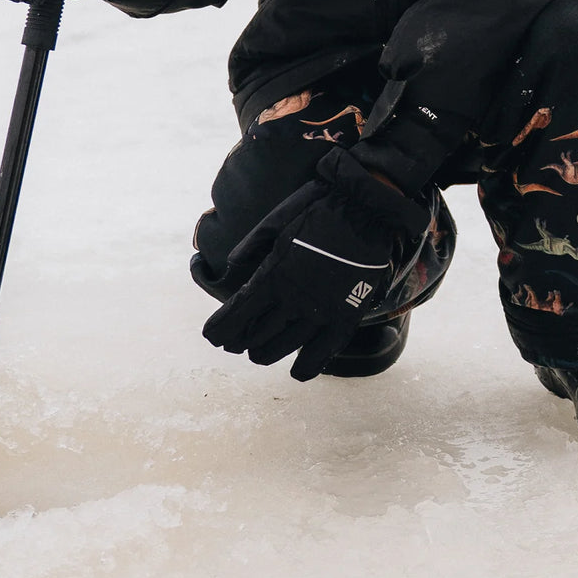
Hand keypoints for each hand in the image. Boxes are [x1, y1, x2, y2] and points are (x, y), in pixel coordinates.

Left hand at [202, 150, 429, 380]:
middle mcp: (293, 298)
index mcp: (273, 274)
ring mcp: (321, 310)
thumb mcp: (276, 219)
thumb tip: (230, 266)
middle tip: (234, 344)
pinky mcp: (346, 314)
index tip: (212, 337)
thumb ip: (251, 245)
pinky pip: (324, 350)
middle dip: (240, 341)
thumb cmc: (318, 207)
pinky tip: (297, 371)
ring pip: (285, 346)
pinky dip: (309, 365)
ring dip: (266, 353)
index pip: (236, 314)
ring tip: (258, 354)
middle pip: (256, 334)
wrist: (365, 206)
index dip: (220, 330)